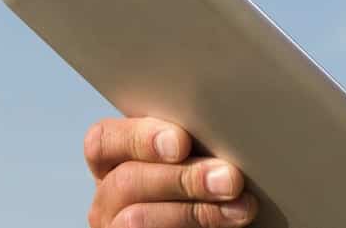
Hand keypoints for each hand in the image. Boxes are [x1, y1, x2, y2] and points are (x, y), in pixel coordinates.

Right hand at [84, 116, 255, 227]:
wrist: (224, 218)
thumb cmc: (216, 181)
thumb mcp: (202, 154)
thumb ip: (198, 141)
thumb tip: (225, 127)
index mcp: (118, 158)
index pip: (105, 139)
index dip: (141, 138)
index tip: (182, 144)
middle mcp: (110, 194)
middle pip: (126, 179)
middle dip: (184, 178)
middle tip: (231, 179)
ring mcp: (115, 226)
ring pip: (136, 219)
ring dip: (194, 211)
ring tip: (241, 208)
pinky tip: (228, 222)